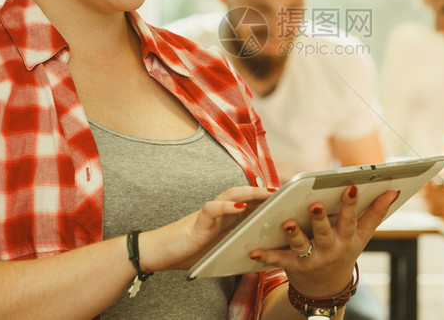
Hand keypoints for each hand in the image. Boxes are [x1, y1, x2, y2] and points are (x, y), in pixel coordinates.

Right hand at [141, 186, 273, 271]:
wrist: (158, 252)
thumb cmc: (188, 251)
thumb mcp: (219, 248)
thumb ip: (235, 244)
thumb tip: (260, 251)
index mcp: (225, 218)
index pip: (248, 202)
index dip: (265, 198)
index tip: (285, 197)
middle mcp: (218, 211)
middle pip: (243, 194)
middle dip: (263, 191)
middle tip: (283, 190)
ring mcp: (208, 214)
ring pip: (230, 195)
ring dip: (250, 192)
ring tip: (267, 193)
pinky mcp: (197, 222)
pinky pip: (212, 209)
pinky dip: (226, 207)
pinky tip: (240, 207)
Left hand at [248, 186, 400, 297]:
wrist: (327, 288)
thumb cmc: (344, 252)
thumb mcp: (362, 236)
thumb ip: (376, 212)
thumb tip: (393, 190)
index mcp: (347, 239)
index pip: (350, 219)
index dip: (351, 204)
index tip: (351, 187)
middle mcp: (330, 250)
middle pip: (326, 232)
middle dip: (321, 219)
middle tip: (316, 204)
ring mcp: (311, 259)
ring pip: (302, 245)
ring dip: (294, 234)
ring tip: (286, 222)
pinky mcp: (293, 266)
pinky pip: (279, 259)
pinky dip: (266, 255)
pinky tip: (254, 249)